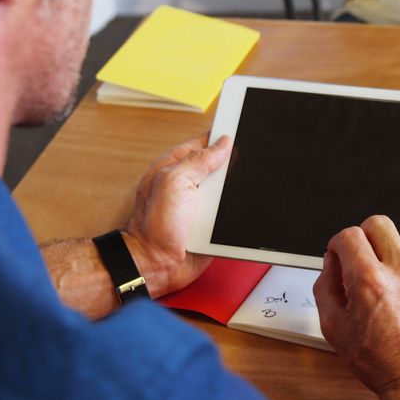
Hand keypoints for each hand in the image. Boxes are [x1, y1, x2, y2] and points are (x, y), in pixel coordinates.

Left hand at [125, 134, 231, 296]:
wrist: (156, 266)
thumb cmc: (154, 227)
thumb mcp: (174, 182)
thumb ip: (198, 160)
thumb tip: (223, 144)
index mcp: (176, 165)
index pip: (205, 142)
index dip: (223, 137)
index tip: (243, 133)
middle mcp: (189, 182)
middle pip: (222, 165)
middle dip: (235, 167)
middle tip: (245, 170)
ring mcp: (200, 203)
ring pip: (229, 190)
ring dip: (236, 194)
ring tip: (236, 197)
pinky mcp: (210, 223)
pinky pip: (230, 213)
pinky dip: (236, 214)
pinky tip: (238, 215)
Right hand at [314, 215, 399, 399]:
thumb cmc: (384, 364)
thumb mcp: (335, 329)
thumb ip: (325, 288)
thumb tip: (331, 265)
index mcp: (370, 281)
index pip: (349, 236)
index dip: (339, 244)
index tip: (342, 254)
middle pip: (378, 224)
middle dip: (365, 238)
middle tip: (364, 260)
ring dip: (395, 267)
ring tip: (396, 302)